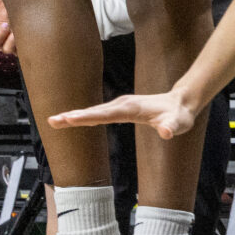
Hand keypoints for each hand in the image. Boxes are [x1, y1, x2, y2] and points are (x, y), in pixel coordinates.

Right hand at [49, 87, 201, 139]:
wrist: (182, 102)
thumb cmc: (180, 114)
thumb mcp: (179, 123)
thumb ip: (172, 127)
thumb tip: (167, 132)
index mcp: (131, 108)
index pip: (106, 114)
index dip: (87, 117)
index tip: (70, 118)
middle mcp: (123, 104)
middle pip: (94, 112)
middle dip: (73, 116)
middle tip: (52, 121)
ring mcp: (121, 106)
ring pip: (95, 112)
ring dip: (75, 116)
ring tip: (56, 121)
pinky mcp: (121, 109)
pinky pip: (99, 114)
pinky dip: (84, 117)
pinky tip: (72, 120)